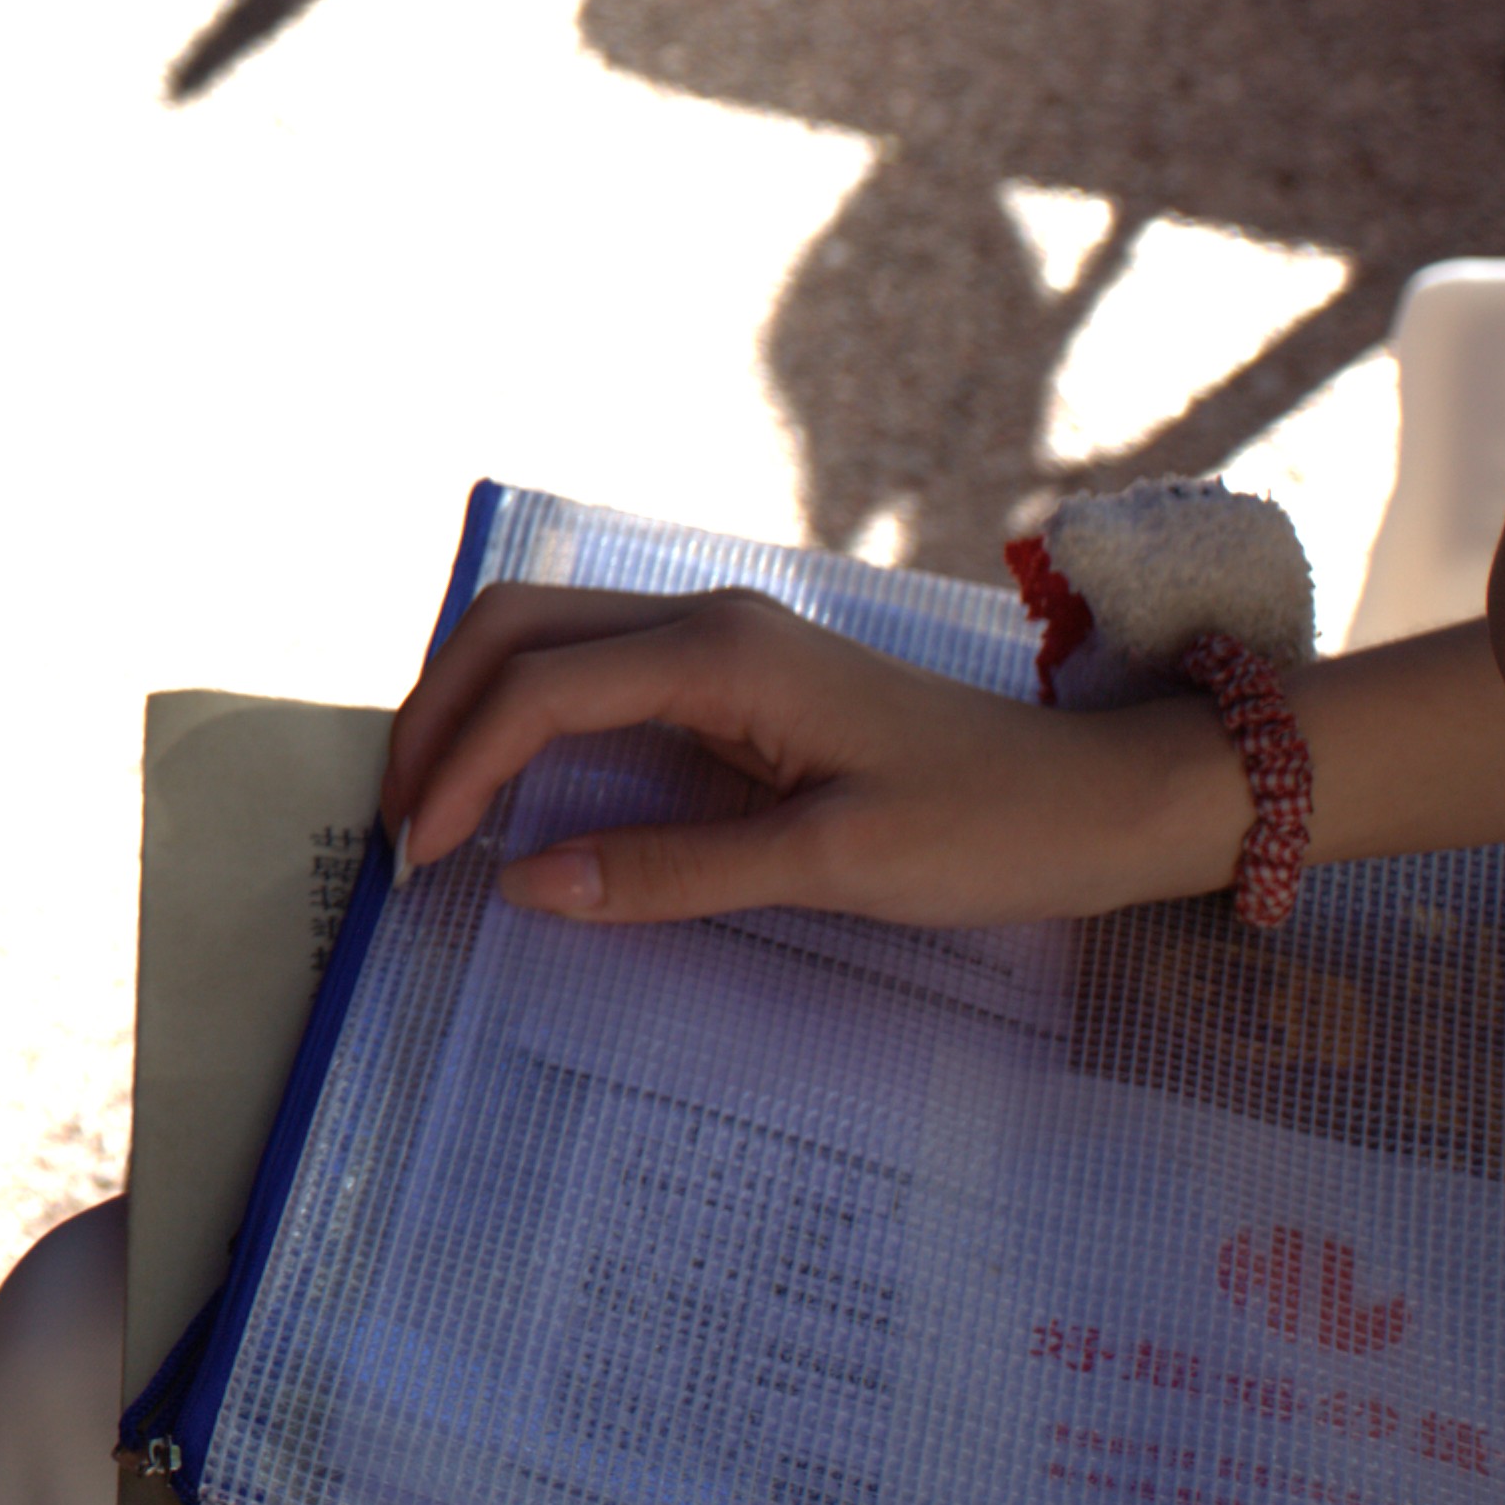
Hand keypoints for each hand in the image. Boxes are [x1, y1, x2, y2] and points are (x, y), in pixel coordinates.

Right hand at [382, 582, 1252, 930]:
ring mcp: (718, 635)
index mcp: (722, 654)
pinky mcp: (732, 669)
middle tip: (403, 828)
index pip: (540, 691)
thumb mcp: (832, 869)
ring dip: (469, 705)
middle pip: (514, 628)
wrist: (1102, 798)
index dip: (460, 769)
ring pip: (543, 635)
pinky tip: (511, 779)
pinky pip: (589, 665)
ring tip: (434, 804)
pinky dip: (522, 710)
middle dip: (434, 716)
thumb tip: (527, 886)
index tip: (424, 862)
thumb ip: (671, 872)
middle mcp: (704, 619)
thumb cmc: (984, 834)